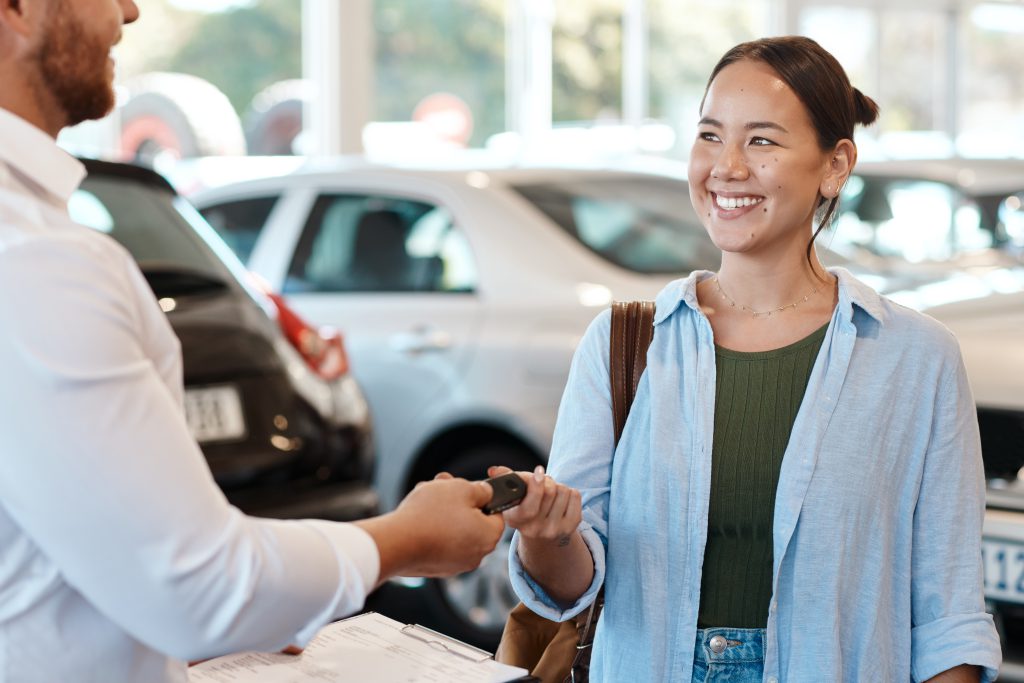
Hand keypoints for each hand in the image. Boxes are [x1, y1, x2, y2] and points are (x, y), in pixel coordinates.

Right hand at [359, 475, 505, 579]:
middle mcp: (476, 556)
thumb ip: (480, 490)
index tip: (466, 489)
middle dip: (457, 502)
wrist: (396, 542)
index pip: (496, 514)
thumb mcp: (461, 488)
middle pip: (472, 521)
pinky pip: (439, 543)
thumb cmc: (432, 513)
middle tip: (442, 487)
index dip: (481, 497)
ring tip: (425, 497)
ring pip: (454, 530)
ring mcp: (455, 564)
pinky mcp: (435, 568)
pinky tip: (417, 516)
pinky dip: (431, 529)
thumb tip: (485, 493)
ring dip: (442, 512)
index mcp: (489, 537)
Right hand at [488, 465, 581, 544]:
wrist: (542, 534)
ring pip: (564, 491)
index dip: (536, 486)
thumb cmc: (525, 506)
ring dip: (558, 486)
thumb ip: (505, 480)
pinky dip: (570, 492)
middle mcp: (535, 530)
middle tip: (543, 482)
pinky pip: (575, 496)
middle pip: (550, 491)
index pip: (530, 506)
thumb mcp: (513, 495)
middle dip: (547, 481)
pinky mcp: (571, 527)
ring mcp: (554, 531)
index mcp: (516, 521)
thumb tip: (494, 470)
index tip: (538, 471)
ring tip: (551, 493)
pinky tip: (561, 499)